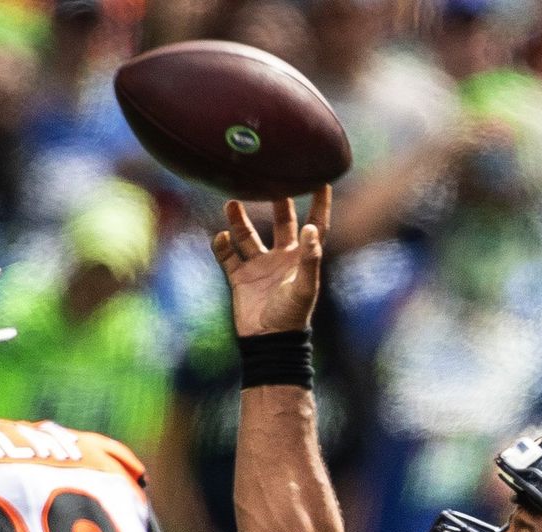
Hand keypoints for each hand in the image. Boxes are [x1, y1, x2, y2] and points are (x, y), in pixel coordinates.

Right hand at [211, 188, 330, 337]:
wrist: (268, 343)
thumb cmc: (292, 315)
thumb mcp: (305, 286)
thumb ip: (310, 257)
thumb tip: (310, 227)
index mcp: (301, 258)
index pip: (315, 225)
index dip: (319, 204)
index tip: (321, 179)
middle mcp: (281, 258)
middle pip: (280, 222)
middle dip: (276, 202)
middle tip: (269, 179)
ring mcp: (259, 267)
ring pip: (248, 236)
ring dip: (239, 220)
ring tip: (231, 202)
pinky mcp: (240, 279)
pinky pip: (228, 257)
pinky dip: (222, 247)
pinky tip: (220, 237)